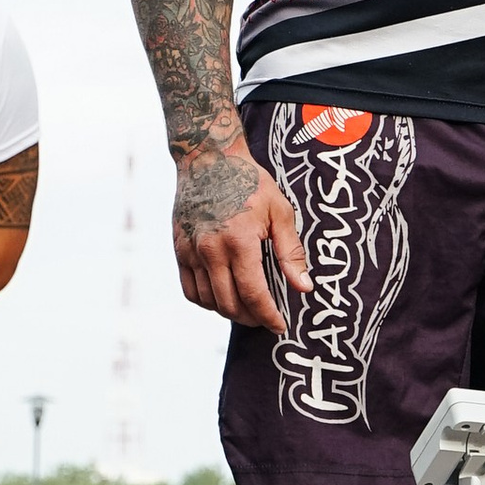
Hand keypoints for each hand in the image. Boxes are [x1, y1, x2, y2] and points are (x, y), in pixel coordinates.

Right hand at [171, 140, 309, 330]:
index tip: (280, 326)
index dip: (268, 316)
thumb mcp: (280, 213)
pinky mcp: (179, 249)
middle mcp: (211, 251)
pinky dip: (206, 301)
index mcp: (239, 242)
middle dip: (251, 318)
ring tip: (247, 309)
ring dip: (229, 312)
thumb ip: (291, 254)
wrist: (208, 158)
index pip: (254, 295)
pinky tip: (222, 297)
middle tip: (266, 318)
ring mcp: (191, 252)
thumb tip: (304, 288)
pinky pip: (190, 290)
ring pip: (208, 301)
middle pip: (230, 304)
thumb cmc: (250, 183)